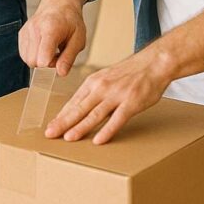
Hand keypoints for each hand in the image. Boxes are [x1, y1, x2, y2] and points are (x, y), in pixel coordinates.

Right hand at [18, 0, 85, 75]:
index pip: (42, 57)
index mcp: (50, 29)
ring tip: (51, 51)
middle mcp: (34, 29)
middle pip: (33, 61)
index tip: (59, 62)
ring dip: (39, 60)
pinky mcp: (22, 34)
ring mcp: (26, 31)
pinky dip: (33, 55)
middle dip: (45, 65)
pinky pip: (24, 54)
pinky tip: (43, 48)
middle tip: (57, 56)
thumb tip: (61, 73)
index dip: (50, 65)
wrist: (59, 3)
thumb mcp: (78, 39)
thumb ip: (69, 57)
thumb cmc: (71, 20)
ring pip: (27, 59)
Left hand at [44, 51, 169, 143]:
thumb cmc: (130, 73)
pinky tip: (98, 140)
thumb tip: (80, 108)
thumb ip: (94, 92)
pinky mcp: (131, 103)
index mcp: (93, 82)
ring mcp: (116, 96)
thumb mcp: (106, 78)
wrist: (153, 63)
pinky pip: (117, 119)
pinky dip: (107, 130)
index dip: (61, 115)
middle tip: (50, 134)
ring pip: (94, 114)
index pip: (73, 102)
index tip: (50, 126)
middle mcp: (101, 88)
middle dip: (63, 122)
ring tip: (68, 138)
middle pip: (79, 108)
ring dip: (80, 127)